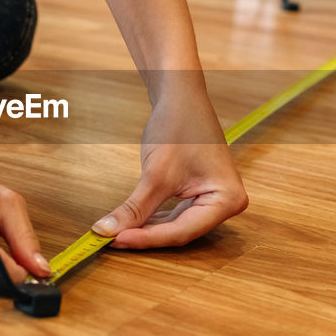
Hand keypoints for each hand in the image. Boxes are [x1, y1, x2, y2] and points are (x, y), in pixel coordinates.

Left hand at [91, 92, 247, 248]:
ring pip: (175, 225)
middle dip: (145, 234)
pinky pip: (175, 214)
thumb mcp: (155, 174)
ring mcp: (214, 199)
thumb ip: (134, 208)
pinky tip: (131, 221)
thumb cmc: (179, 125)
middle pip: (180, 230)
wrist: (179, 95)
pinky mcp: (200, 193)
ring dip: (146, 228)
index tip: (116, 240)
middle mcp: (226, 203)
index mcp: (228, 199)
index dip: (147, 238)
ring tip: (117, 232)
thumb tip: (107, 232)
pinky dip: (153, 218)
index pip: (182, 231)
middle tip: (111, 238)